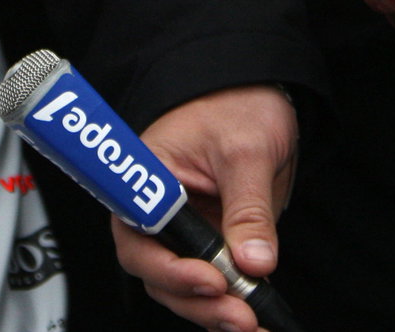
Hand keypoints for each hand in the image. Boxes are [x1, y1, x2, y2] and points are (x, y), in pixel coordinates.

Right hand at [112, 86, 296, 330]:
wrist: (255, 86)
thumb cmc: (236, 102)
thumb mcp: (247, 151)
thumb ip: (249, 208)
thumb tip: (255, 263)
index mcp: (147, 178)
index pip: (139, 236)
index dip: (167, 267)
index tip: (210, 279)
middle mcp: (157, 209)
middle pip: (156, 271)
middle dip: (194, 299)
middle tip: (239, 314)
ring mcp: (184, 228)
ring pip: (181, 285)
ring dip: (212, 310)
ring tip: (251, 322)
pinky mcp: (209, 240)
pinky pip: (210, 280)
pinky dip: (229, 303)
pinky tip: (255, 317)